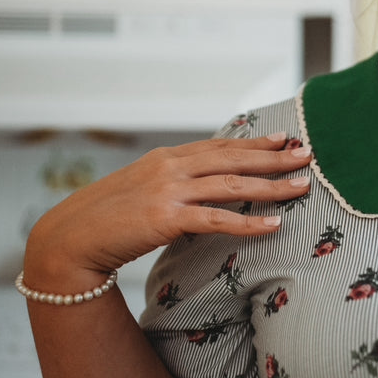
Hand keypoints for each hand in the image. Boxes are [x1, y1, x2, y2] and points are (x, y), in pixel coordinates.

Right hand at [23, 132, 311, 288]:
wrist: (70, 238)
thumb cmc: (106, 219)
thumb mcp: (142, 189)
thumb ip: (173, 183)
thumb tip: (204, 186)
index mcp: (166, 158)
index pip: (220, 146)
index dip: (255, 142)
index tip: (284, 138)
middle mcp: (170, 168)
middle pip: (234, 158)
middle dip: (275, 156)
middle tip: (307, 154)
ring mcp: (169, 191)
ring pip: (232, 184)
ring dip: (272, 185)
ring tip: (302, 186)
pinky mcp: (166, 218)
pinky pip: (217, 219)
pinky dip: (248, 221)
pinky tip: (273, 224)